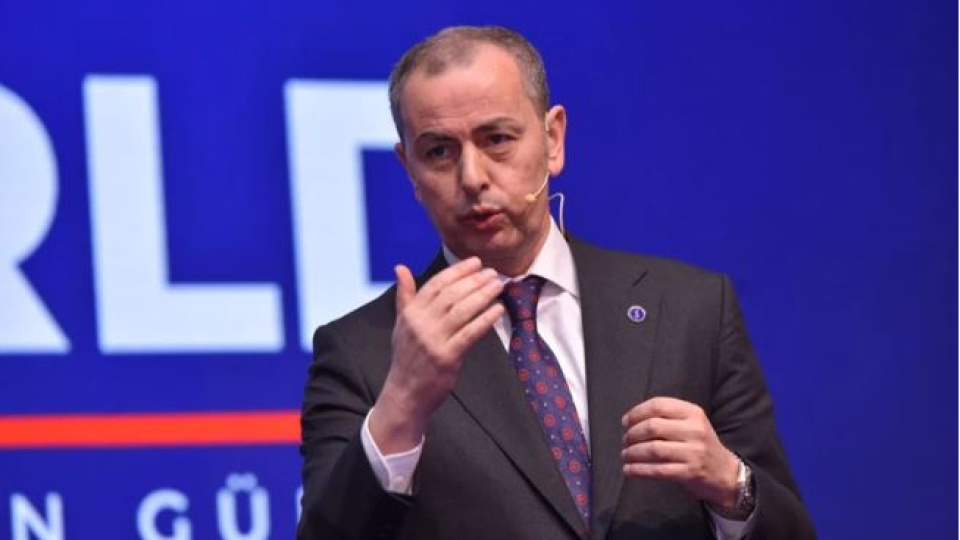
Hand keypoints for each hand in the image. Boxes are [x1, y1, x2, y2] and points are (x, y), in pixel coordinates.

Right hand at [369, 257, 504, 453]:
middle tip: (493, 273)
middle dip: (475, 280)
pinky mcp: (446, 357)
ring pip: (462, 310)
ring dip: (483, 295)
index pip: (436, 284)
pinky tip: (498, 309)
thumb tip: (400, 267)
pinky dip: (485, 319)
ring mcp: (433, 341)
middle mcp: (420, 324)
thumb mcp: (402, 323)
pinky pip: (470, 333)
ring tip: (499, 286)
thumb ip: (405, 295)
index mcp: (410, 313)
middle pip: (452, 294)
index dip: (457, 271)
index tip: (476, 262)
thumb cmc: (407, 357)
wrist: (405, 393)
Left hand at [621, 397, 739, 509]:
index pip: (658, 405)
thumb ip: (667, 417)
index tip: (625, 422)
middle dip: (632, 434)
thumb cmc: (700, 445)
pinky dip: (638, 470)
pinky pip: (657, 470)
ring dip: (632, 453)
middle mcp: (695, 430)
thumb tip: (630, 419)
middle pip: (652, 427)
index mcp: (693, 413)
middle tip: (625, 441)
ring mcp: (694, 452)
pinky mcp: (690, 472)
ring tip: (625, 455)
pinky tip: (629, 470)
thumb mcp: (691, 423)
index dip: (637, 412)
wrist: (725, 473)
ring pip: (652, 449)